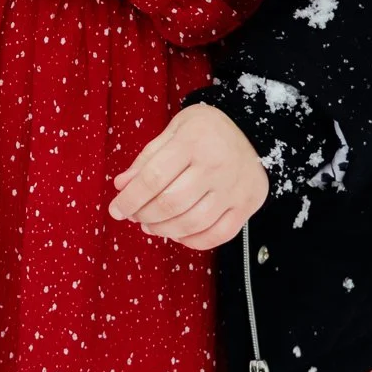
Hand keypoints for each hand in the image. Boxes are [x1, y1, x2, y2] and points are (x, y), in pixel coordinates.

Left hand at [108, 103, 268, 249]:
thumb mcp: (175, 130)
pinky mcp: (247, 205)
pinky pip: (218, 235)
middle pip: (171, 203)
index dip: (130, 198)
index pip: (153, 177)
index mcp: (193, 141)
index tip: (116, 209)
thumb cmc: (207, 130)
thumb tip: (121, 186)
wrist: (254, 131)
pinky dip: (193, 241)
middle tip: (135, 215)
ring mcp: (234, 188)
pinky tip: (178, 233)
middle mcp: (216, 166)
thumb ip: (148, 157)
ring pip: (192, 222)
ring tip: (151, 225)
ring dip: (164, 230)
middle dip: (144, 215)